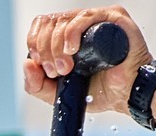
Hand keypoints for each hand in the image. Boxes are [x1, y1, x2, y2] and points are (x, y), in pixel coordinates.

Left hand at [23, 5, 151, 114]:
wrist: (129, 98)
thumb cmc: (102, 93)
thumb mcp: (61, 93)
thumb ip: (37, 85)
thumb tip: (26, 64)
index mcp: (69, 34)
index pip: (42, 26)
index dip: (35, 44)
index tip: (44, 68)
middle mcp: (82, 23)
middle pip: (49, 22)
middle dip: (45, 49)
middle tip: (56, 71)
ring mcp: (98, 19)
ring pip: (63, 20)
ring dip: (56, 45)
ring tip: (66, 67)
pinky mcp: (114, 18)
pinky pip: (85, 17)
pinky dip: (72, 33)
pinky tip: (72, 50)